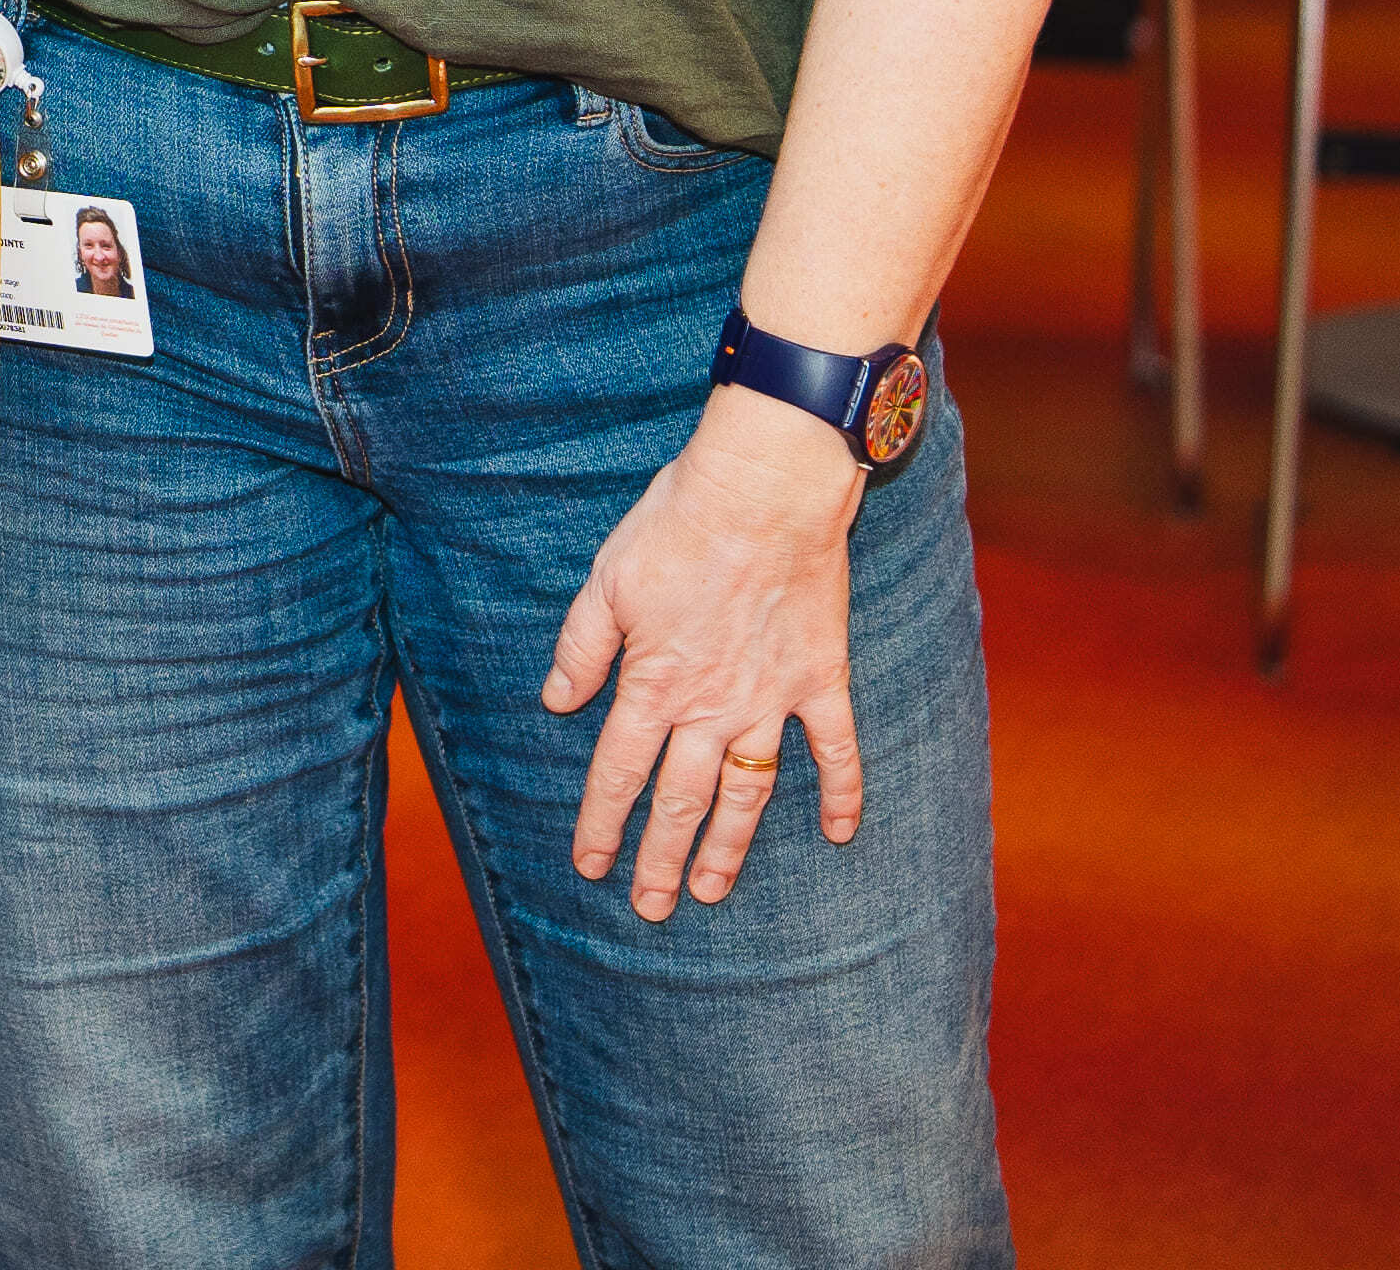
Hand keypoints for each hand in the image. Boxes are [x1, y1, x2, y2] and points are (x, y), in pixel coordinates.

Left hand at [544, 390, 868, 918]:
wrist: (765, 491)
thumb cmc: (678, 525)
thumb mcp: (606, 581)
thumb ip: (581, 648)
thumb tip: (557, 703)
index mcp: (653, 683)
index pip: (618, 771)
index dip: (601, 822)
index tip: (589, 865)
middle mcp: (711, 706)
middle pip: (680, 799)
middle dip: (661, 858)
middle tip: (651, 907)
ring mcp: (771, 700)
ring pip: (746, 793)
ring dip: (728, 846)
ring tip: (712, 890)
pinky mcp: (822, 681)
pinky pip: (836, 752)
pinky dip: (843, 794)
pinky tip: (841, 834)